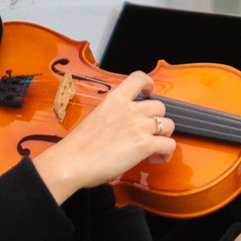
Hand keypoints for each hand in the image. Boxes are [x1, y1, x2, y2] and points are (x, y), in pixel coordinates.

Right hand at [31, 68, 176, 202]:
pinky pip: (169, 145)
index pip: (139, 78)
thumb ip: (112, 117)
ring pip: (168, 125)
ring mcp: (138, 126)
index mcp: (114, 100)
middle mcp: (129, 109)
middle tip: (148, 133)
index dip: (149, 84)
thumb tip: (121, 129)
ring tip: (152, 149)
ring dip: (163, 137)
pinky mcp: (144, 144)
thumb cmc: (77, 147)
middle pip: (160, 106)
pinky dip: (165, 153)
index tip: (149, 92)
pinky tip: (153, 159)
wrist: (72, 161)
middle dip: (158, 120)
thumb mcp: (95, 119)